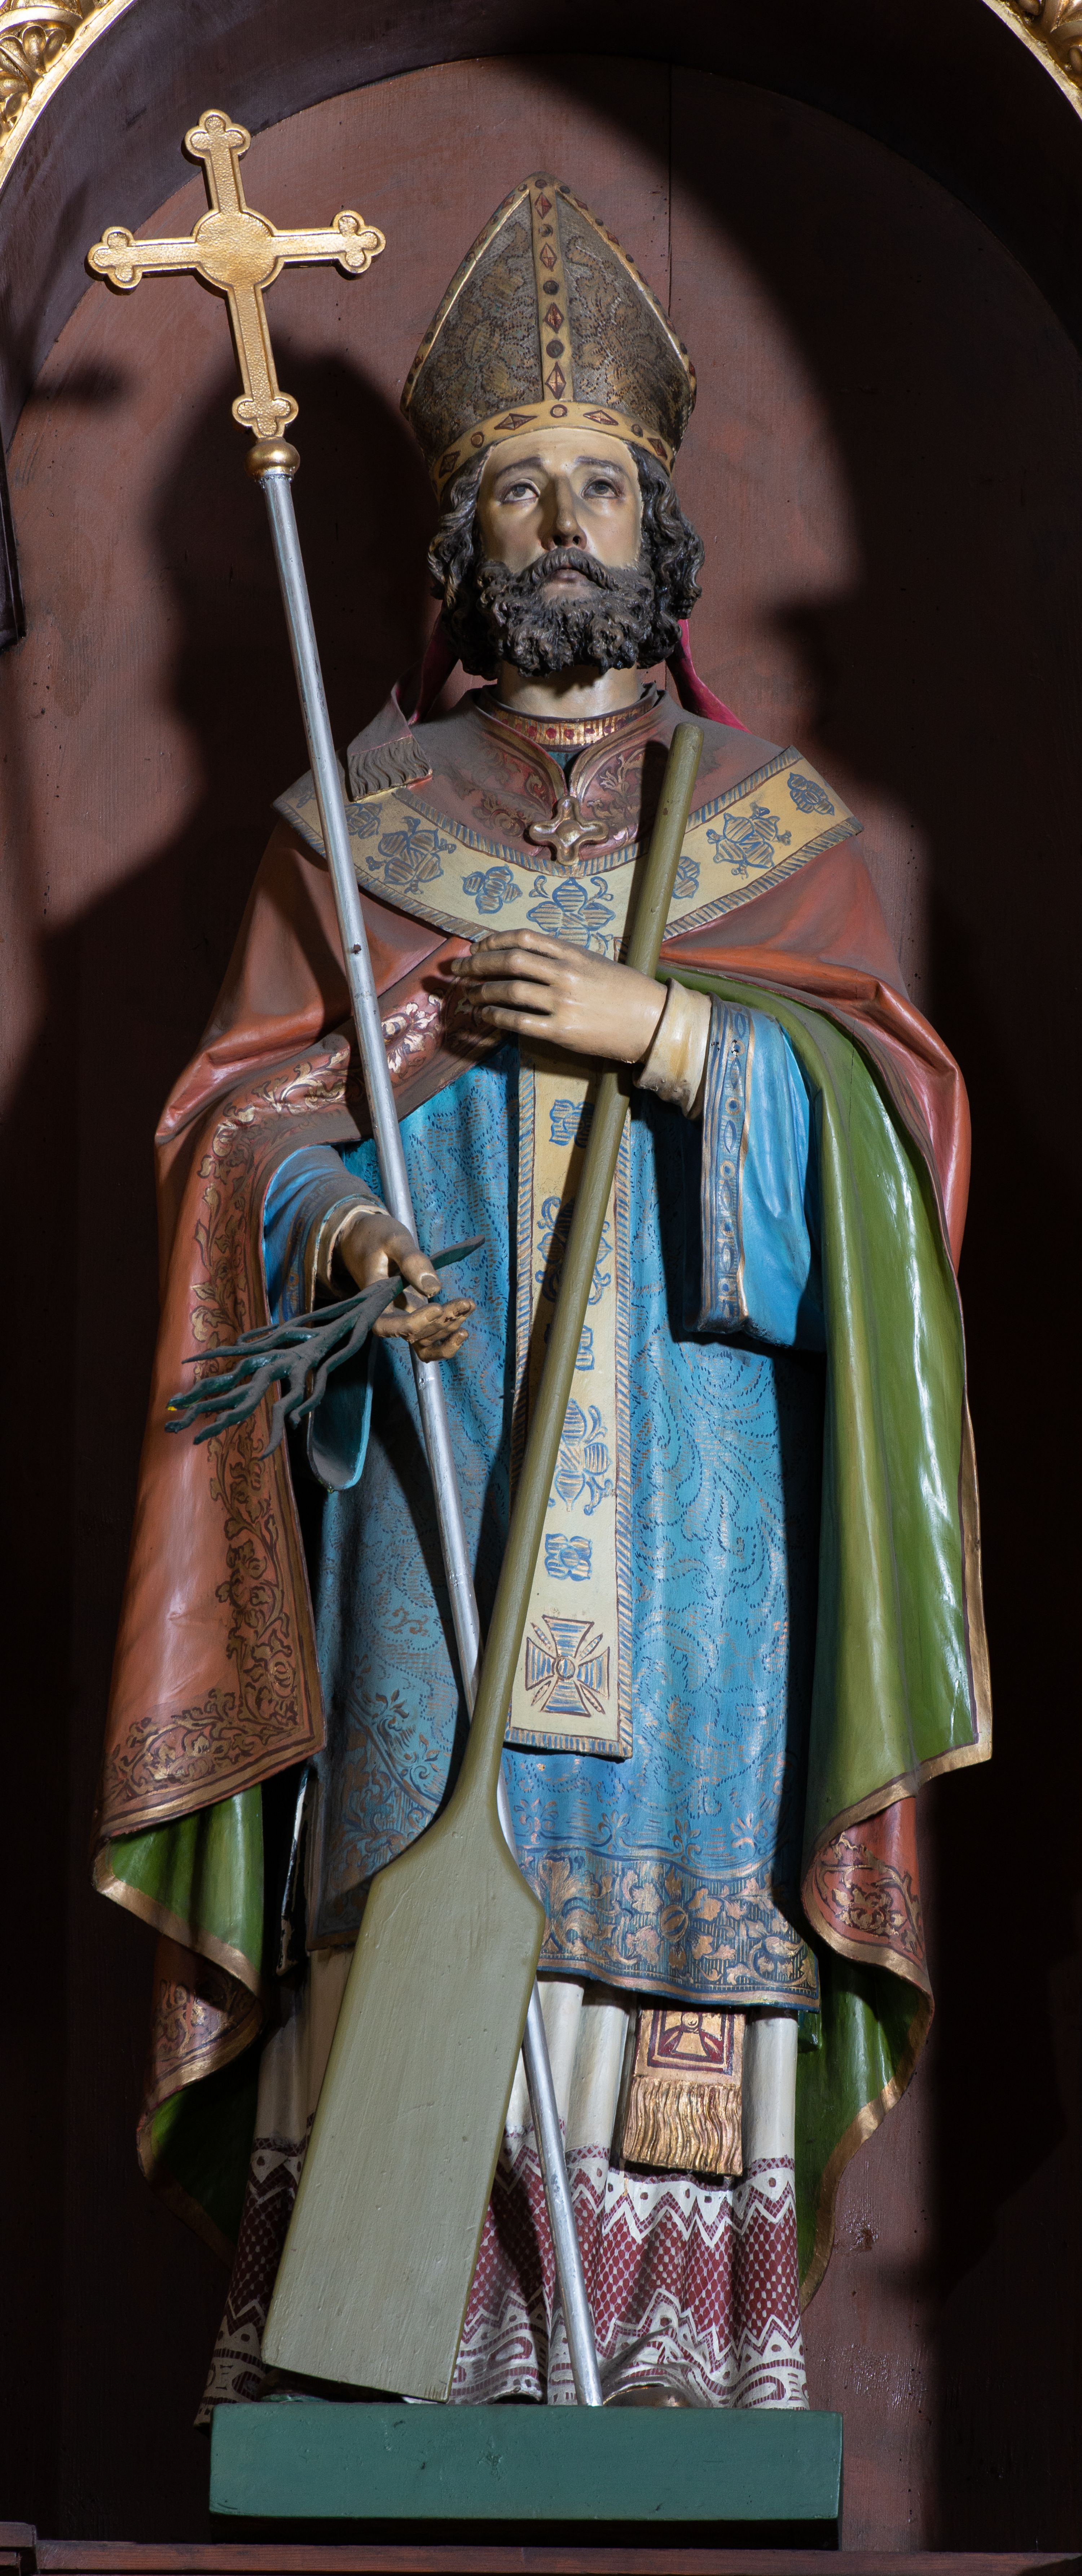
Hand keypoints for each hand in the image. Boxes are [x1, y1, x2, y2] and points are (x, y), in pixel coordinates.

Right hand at [336, 1210, 473, 1362]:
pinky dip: (447, 1333)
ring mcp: (401, 1316)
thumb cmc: (376, 1236)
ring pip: (424, 1340)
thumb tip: (434, 1289)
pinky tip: (465, 1313)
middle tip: (465, 1302)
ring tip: (468, 1305)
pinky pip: (429, 1336)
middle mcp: (387, 1313)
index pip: (387, 1325)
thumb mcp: (393, 1240)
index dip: (413, 1324)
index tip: (437, 1307)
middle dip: (441, 1323)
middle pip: (413, 1335)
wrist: (367, 1239)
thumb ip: (411, 1261)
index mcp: (374, 1298)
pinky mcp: (414, 1314)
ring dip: (448, 1328)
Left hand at [450, 930, 665, 1062]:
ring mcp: (563, 1002)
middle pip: (510, 961)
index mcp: (572, 953)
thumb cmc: (625, 992)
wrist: (652, 1023)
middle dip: (477, 965)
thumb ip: (563, 958)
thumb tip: (527, 958)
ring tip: (468, 996)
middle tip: (457, 970)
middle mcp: (565, 973)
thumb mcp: (595, 963)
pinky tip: (484, 1017)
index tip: (476, 948)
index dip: (493, 941)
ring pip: (509, 991)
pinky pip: (518, 1022)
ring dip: (482, 992)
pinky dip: (495, 1017)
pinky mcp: (562, 1031)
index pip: (524, 938)